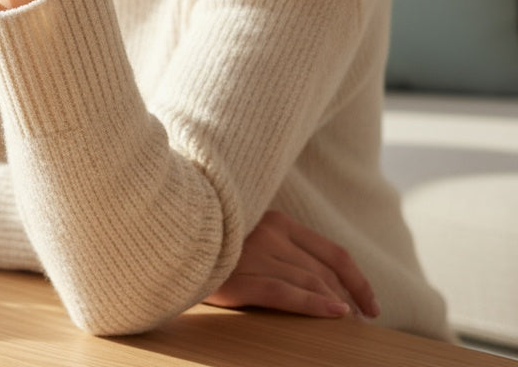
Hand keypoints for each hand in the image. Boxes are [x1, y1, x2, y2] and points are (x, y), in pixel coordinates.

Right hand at [204, 210, 380, 319]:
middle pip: (325, 273)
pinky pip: (285, 293)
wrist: (171, 238)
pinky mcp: (239, 277)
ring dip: (336, 305)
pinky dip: (314, 304)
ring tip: (349, 325)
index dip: (359, 281)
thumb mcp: (252, 237)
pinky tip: (334, 314)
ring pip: (310, 283)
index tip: (372, 306)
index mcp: (276, 220)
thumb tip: (327, 284)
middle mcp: (270, 233)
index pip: (333, 253)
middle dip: (348, 300)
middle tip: (359, 324)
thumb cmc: (213, 242)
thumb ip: (283, 249)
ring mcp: (255, 254)